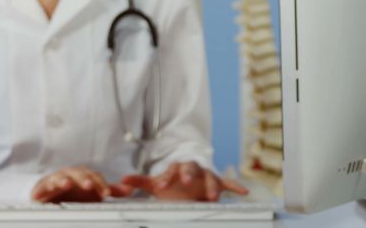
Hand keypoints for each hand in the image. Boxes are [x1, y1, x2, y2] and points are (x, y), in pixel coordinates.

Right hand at [31, 166, 133, 202]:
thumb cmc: (75, 191)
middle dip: (84, 179)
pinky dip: (43, 189)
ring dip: (63, 180)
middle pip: (78, 174)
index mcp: (85, 176)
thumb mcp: (94, 193)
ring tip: (66, 184)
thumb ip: (111, 190)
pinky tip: (41, 193)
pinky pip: (44, 187)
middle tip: (89, 185)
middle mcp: (71, 175)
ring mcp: (57, 179)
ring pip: (61, 178)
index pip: (95, 177)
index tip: (106, 193)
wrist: (52, 192)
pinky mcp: (44, 186)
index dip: (101, 184)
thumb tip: (130, 189)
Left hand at [118, 161, 248, 201]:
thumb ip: (140, 182)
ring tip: (212, 196)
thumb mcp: (156, 183)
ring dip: (211, 185)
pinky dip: (236, 186)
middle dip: (188, 173)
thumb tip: (121, 180)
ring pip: (210, 176)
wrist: (187, 184)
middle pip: (191, 167)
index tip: (161, 187)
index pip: (170, 171)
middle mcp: (191, 169)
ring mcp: (205, 175)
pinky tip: (244, 192)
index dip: (166, 178)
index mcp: (176, 169)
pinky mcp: (217, 182)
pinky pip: (228, 183)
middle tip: (186, 181)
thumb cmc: (172, 184)